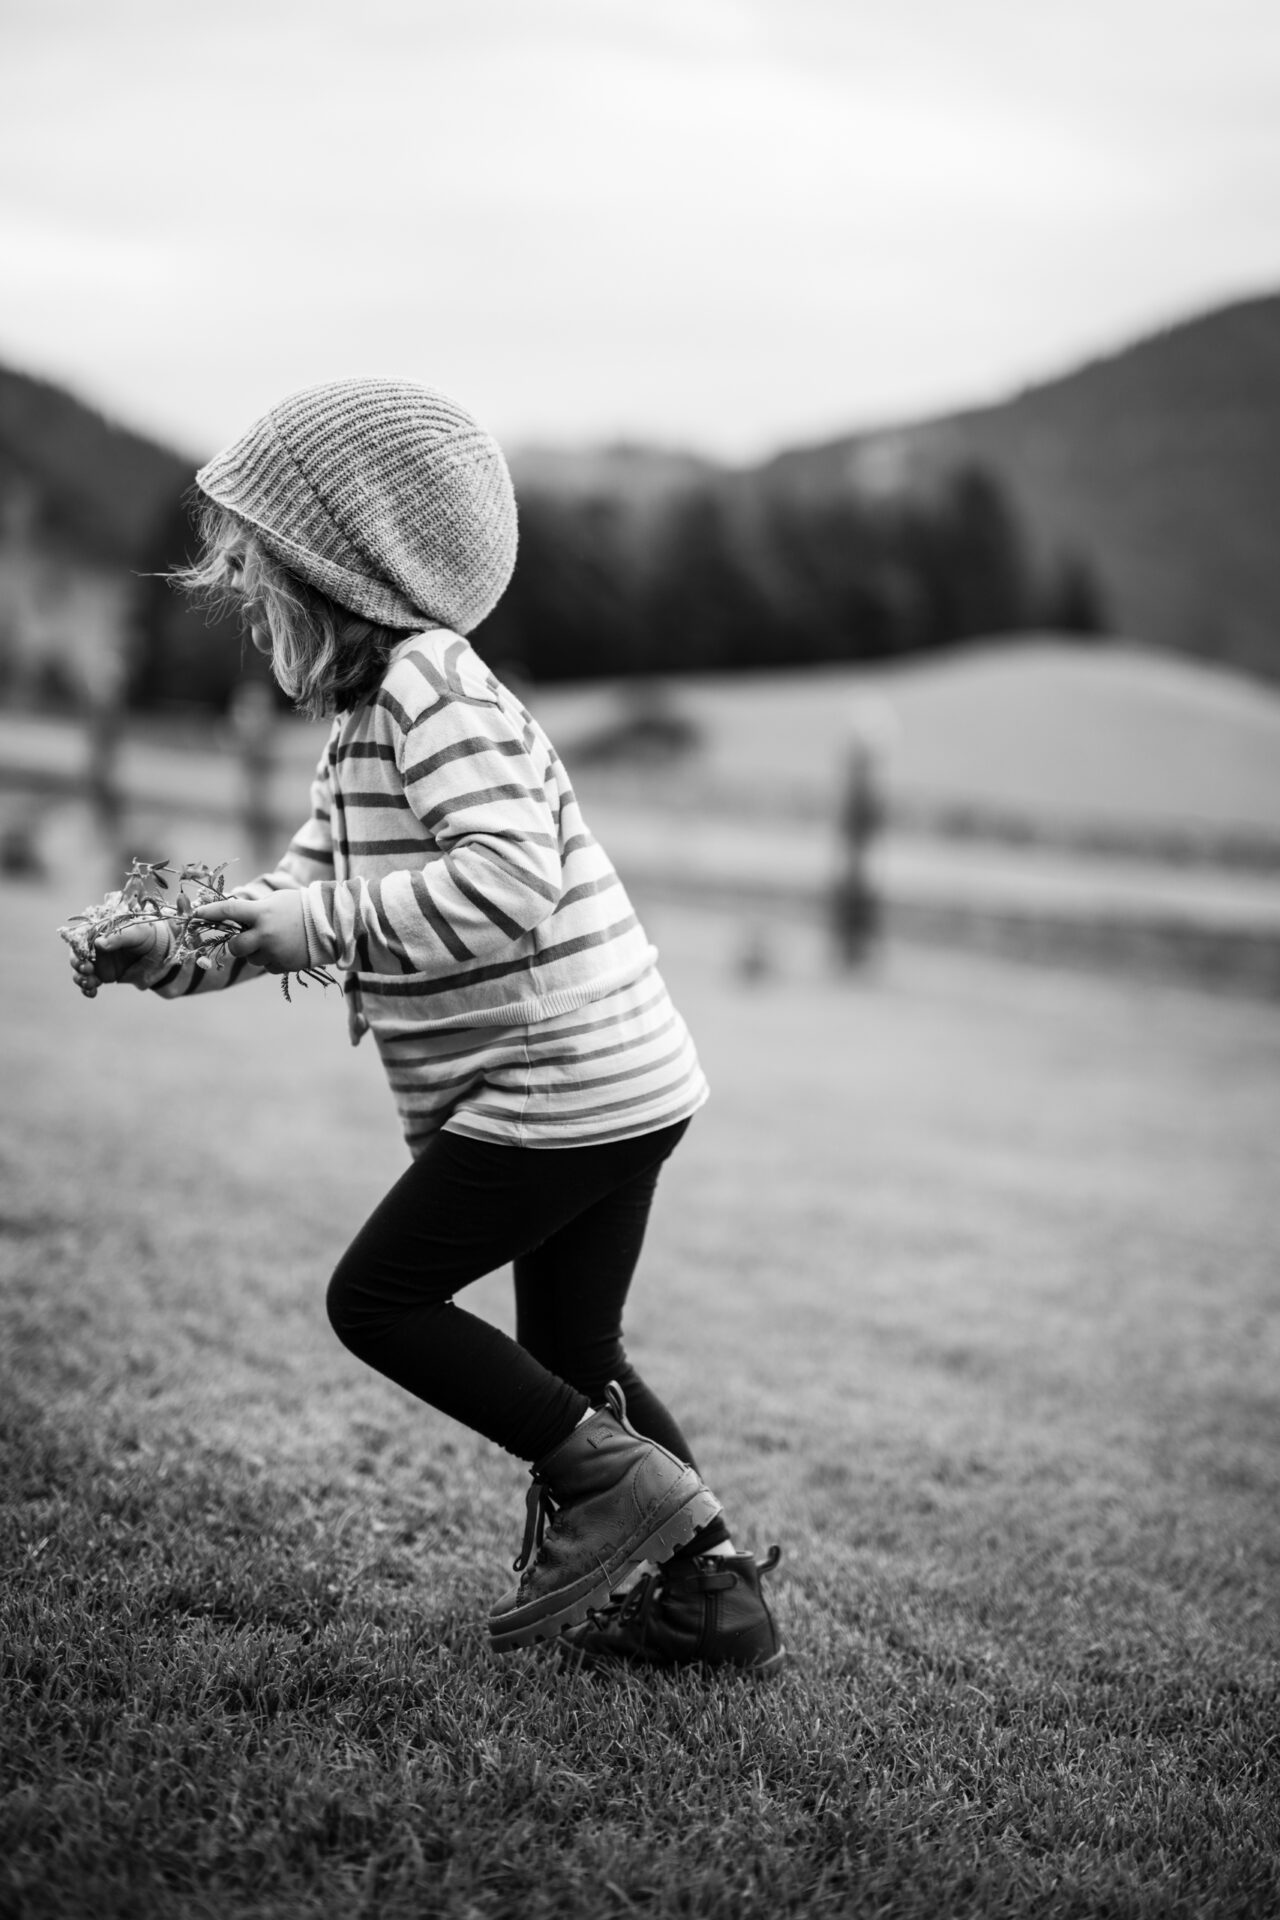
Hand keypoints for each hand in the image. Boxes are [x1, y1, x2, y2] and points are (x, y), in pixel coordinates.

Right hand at [70, 921, 169, 997]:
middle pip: (77, 955)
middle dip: (77, 964)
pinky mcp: (102, 974)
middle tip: (88, 970)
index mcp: (99, 930)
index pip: (80, 937)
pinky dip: (87, 989)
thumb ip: (118, 938)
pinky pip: (89, 983)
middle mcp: (94, 946)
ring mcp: (98, 961)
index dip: (79, 948)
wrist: (161, 952)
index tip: (84, 958)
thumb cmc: (147, 936)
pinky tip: (92, 993)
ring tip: (89, 983)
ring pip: (80, 970)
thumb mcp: (136, 934)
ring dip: (80, 978)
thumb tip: (98, 943)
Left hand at [192, 893, 310, 973]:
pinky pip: (268, 967)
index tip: (196, 914)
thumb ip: (255, 910)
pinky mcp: (283, 965)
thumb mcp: (276, 901)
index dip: (210, 913)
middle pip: (235, 947)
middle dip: (236, 945)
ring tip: (276, 942)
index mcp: (261, 913)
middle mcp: (264, 934)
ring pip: (252, 959)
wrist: (331, 924)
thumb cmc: (301, 907)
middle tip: (243, 940)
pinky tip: (285, 950)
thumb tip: (234, 917)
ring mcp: (274, 952)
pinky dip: (272, 960)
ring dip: (257, 952)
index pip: (229, 912)